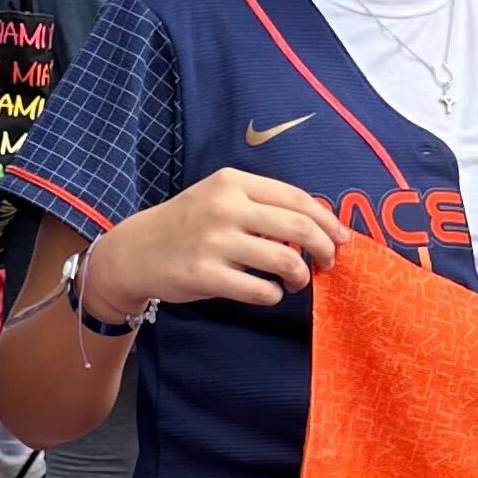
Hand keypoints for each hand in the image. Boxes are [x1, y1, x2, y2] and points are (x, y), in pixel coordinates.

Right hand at [100, 171, 339, 315]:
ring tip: (296, 281)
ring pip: (285, 261)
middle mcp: (225, 207)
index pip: (296, 198)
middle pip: (299, 228)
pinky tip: (268, 292)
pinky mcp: (206, 275)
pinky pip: (259, 290)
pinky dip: (273, 295)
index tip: (341, 237)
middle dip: (324, 249)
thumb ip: (260, 205)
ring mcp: (214, 241)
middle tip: (328, 262)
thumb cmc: (187, 224)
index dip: (327, 220)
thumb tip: (316, 225)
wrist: (136, 251)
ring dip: (301, 276)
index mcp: (233, 182)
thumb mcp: (219, 197)